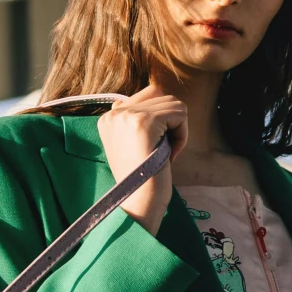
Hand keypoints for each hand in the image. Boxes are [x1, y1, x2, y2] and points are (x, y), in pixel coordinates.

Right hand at [96, 83, 185, 231]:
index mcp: (109, 118)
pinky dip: (182, 135)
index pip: (147, 94)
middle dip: (171, 122)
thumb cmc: (142, 178)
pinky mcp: (144, 122)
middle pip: (161, 94)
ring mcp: (128, 116)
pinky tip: (171, 154)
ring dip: (178, 129)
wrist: (138, 200)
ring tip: (167, 153)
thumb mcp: (133, 143)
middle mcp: (114, 113)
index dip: (161, 119)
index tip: (154, 147)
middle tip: (164, 150)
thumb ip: (139, 118)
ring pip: (173, 103)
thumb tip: (157, 90)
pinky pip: (180, 113)